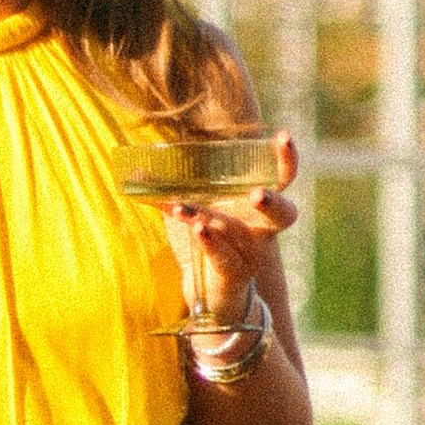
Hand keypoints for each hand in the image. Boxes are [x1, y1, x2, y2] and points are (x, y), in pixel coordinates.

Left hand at [162, 135, 297, 326]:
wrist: (203, 288)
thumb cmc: (203, 240)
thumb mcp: (187, 210)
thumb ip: (170, 190)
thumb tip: (138, 170)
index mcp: (256, 206)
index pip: (282, 179)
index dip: (286, 159)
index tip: (283, 136)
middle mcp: (262, 229)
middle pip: (283, 214)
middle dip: (272, 202)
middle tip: (257, 194)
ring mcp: (252, 253)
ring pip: (238, 232)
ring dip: (211, 218)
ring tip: (184, 207)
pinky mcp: (236, 274)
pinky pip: (226, 258)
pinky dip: (210, 243)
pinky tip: (197, 230)